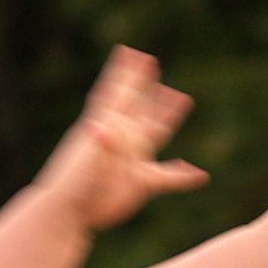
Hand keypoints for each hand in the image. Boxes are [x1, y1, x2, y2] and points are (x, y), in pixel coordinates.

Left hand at [36, 45, 209, 232]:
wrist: (67, 211)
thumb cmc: (73, 186)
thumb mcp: (88, 161)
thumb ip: (99, 145)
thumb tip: (100, 128)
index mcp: (110, 129)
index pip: (123, 95)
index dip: (132, 75)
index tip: (141, 56)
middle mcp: (123, 140)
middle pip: (139, 106)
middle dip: (147, 86)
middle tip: (152, 63)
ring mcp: (132, 160)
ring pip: (156, 133)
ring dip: (169, 116)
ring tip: (182, 99)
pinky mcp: (139, 183)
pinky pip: (167, 178)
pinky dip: (183, 176)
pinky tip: (200, 175)